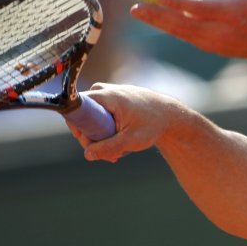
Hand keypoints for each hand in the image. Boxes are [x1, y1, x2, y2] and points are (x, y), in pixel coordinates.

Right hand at [67, 83, 184, 161]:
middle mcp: (103, 90)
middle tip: (109, 154)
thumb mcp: (131, 140)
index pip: (76, 110)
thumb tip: (88, 154)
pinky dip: (108, 131)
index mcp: (105, 96)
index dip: (78, 130)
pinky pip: (100, 116)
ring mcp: (108, 93)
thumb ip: (109, 148)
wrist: (170, 114)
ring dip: (102, 137)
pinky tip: (121, 142)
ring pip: (92, 119)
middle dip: (93, 138)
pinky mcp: (113, 99)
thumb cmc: (153, 124)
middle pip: (83, 117)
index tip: (90, 144)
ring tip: (119, 151)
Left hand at [129, 0, 246, 66]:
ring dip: (158, 23)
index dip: (178, 4)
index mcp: (232, 14)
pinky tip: (154, 16)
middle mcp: (219, 32)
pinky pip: (184, 36)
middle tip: (135, 7)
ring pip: (180, 33)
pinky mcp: (207, 48)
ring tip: (138, 10)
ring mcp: (212, 44)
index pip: (200, 9)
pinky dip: (168, 26)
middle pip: (183, 26)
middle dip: (157, 18)